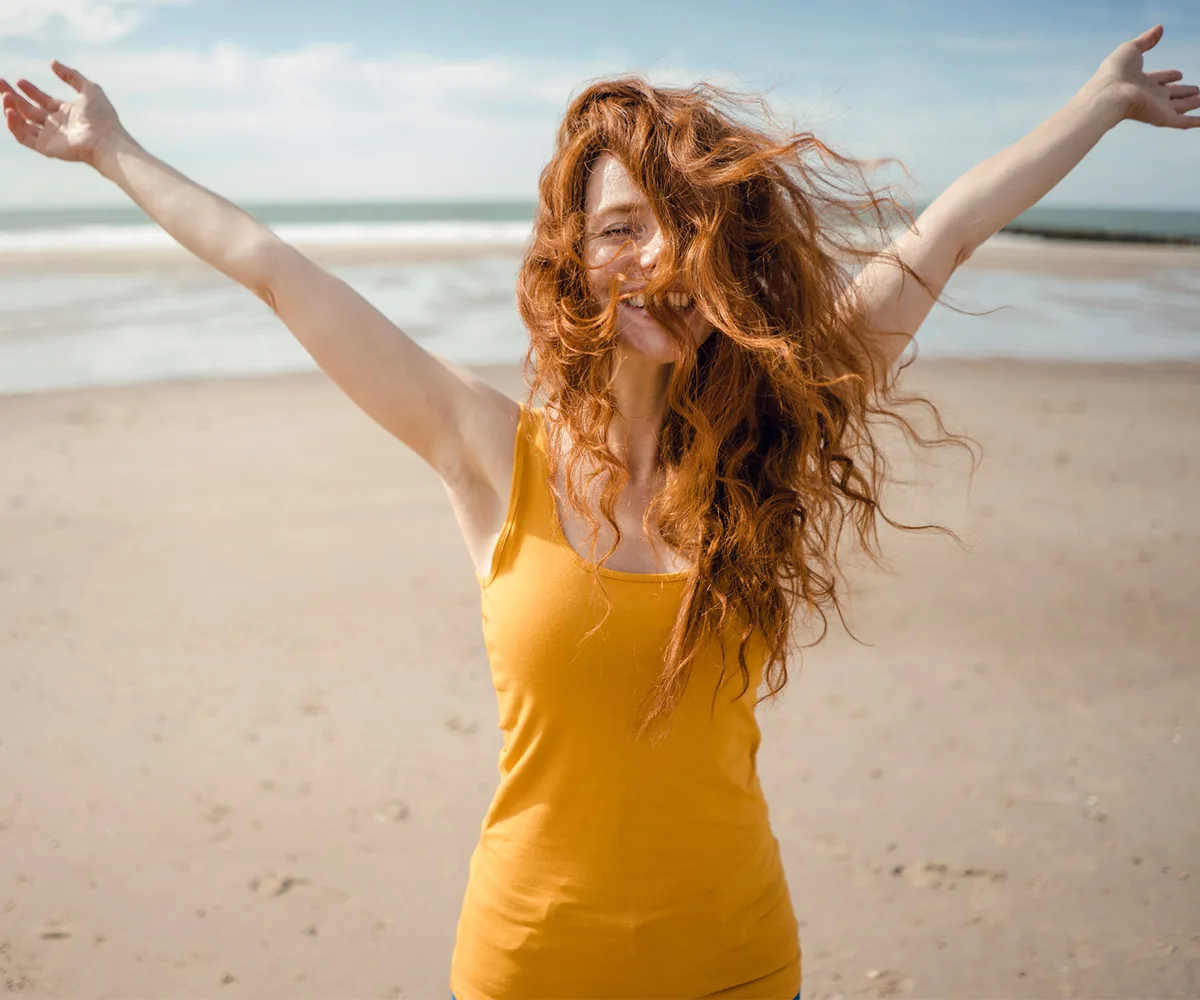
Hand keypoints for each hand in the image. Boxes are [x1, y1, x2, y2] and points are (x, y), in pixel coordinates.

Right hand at [0, 60, 128, 164]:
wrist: (106, 140)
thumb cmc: (102, 117)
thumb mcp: (89, 88)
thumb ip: (71, 75)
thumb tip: (52, 62)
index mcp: (65, 112)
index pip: (42, 100)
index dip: (30, 90)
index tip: (20, 81)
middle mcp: (56, 124)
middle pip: (28, 109)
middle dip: (13, 96)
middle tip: (0, 83)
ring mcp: (50, 136)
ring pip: (23, 122)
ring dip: (11, 108)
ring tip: (5, 96)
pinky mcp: (46, 147)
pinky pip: (24, 137)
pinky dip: (14, 125)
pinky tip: (10, 111)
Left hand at [1093, 24, 1199, 128]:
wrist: (1109, 93)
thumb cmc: (1115, 72)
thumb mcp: (1131, 49)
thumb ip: (1146, 40)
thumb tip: (1159, 28)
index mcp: (1142, 81)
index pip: (1160, 78)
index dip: (1169, 76)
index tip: (1179, 74)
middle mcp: (1150, 95)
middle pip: (1171, 94)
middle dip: (1183, 92)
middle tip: (1196, 91)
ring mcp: (1157, 107)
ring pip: (1180, 107)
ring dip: (1192, 104)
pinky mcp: (1161, 118)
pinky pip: (1182, 122)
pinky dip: (1193, 122)